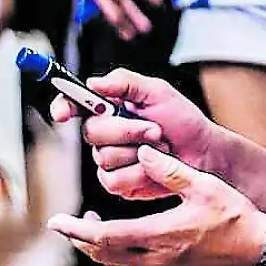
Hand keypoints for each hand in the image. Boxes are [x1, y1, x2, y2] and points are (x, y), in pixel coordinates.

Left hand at [47, 146, 265, 265]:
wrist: (259, 249)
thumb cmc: (236, 216)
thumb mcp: (205, 186)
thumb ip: (170, 170)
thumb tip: (144, 152)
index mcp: (161, 235)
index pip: (104, 236)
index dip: (76, 230)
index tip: (56, 222)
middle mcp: (158, 260)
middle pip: (104, 256)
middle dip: (81, 240)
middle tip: (68, 225)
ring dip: (99, 251)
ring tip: (93, 232)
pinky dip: (120, 264)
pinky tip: (124, 249)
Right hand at [51, 68, 220, 200]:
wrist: (203, 154)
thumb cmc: (183, 120)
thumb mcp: (158, 92)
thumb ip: (125, 82)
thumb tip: (93, 81)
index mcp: (109, 107)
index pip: (75, 104)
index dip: (63, 107)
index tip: (62, 113)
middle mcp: (105, 133)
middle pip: (91, 132)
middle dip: (126, 130)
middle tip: (155, 129)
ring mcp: (110, 160)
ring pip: (103, 159)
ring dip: (138, 152)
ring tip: (160, 147)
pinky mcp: (119, 183)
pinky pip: (114, 180)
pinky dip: (140, 173)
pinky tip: (155, 167)